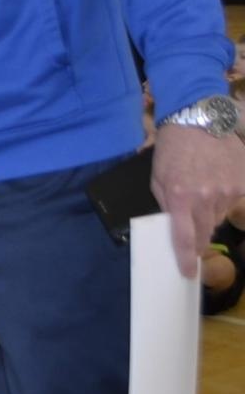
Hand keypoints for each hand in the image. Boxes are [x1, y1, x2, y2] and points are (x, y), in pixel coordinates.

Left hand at [152, 123, 244, 275]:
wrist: (197, 121)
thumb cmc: (171, 150)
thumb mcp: (157, 178)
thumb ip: (166, 205)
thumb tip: (175, 229)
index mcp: (179, 197)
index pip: (184, 238)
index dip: (187, 258)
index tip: (189, 273)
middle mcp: (206, 197)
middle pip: (205, 232)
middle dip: (198, 234)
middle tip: (193, 227)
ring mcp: (228, 190)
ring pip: (220, 217)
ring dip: (211, 211)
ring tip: (203, 189)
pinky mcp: (243, 183)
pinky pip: (234, 201)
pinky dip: (225, 197)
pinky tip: (217, 181)